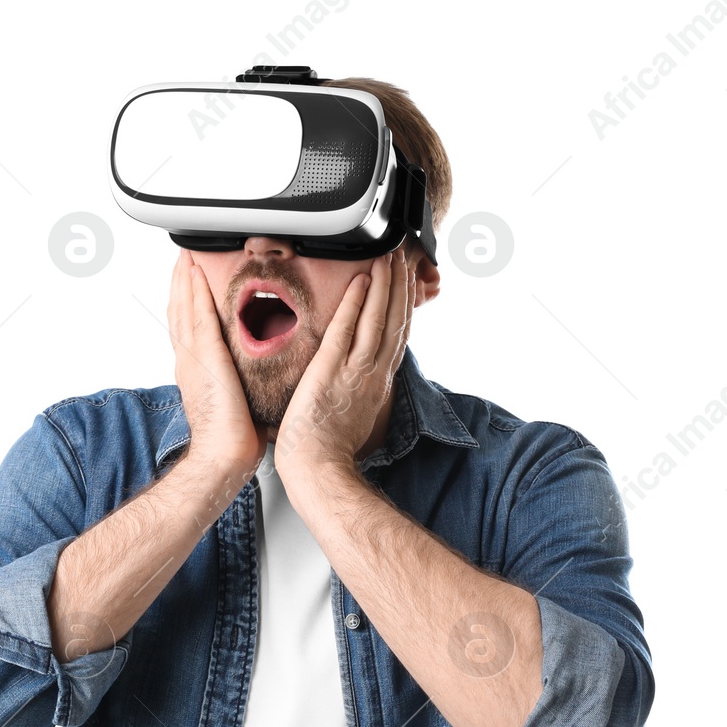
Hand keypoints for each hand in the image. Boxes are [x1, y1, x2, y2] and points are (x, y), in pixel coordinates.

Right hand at [166, 249, 264, 480]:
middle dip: (180, 284)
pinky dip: (195, 293)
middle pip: (179, 313)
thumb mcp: (233, 402)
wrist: (222, 457)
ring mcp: (193, 359)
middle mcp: (189, 361)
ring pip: (185, 309)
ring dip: (184, 280)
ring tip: (186, 256)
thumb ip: (235, 383)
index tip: (188, 281)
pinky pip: (198, 318)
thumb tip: (249, 377)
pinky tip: (195, 274)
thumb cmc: (231, 439)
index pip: (187, 328)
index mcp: (195, 371)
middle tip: (182, 258)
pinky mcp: (205, 359)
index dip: (186, 302)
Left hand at [274, 248, 412, 486]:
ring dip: (384, 284)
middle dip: (400, 285)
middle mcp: (372, 374)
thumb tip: (357, 385)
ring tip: (388, 256)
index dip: (403, 306)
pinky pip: (347, 330)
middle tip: (404, 256)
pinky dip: (356, 303)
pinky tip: (361, 280)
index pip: (396, 336)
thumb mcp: (356, 418)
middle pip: (394, 321)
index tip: (407, 283)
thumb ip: (359, 394)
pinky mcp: (330, 370)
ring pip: (377, 319)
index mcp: (377, 384)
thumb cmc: (328, 452)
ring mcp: (354, 371)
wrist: (318, 470)